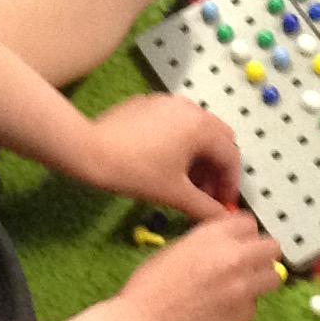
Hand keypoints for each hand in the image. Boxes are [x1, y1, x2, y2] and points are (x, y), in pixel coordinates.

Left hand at [79, 93, 239, 221]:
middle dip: (216, 169)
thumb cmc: (135, 172)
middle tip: (205, 194)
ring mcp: (168, 102)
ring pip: (197, 130)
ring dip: (198, 157)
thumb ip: (205, 208)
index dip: (230, 185)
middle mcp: (190, 108)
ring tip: (184, 183)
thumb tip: (221, 218)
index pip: (230, 156)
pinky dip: (180, 143)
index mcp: (201, 127)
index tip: (222, 205)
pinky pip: (175, 123)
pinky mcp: (149, 104)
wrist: (89, 151)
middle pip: (218, 139)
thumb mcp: (174, 194)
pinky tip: (163, 163)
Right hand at [118, 207, 280, 320]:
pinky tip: (221, 314)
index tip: (238, 242)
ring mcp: (244, 287)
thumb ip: (205, 244)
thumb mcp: (176, 249)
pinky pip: (253, 307)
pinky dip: (242, 310)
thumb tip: (221, 248)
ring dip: (260, 280)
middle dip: (261, 254)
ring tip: (242, 289)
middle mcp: (235, 256)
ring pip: (273, 277)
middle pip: (271, 247)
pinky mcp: (245, 316)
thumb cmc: (149, 286)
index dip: (243, 233)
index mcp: (214, 236)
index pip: (249, 222)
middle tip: (249, 264)